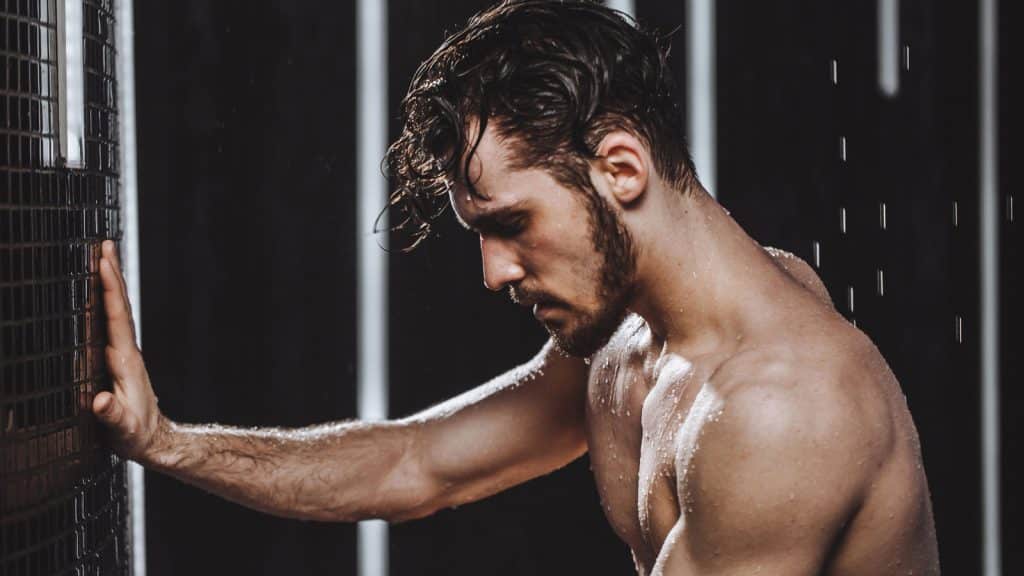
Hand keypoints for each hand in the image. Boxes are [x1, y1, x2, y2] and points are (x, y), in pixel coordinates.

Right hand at [92, 240, 165, 462]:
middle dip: (111, 274)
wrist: (154, 442)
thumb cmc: (136, 436)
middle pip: (118, 305)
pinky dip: (106, 302)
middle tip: (103, 243)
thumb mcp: (122, 429)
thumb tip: (99, 402)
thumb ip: (111, 415)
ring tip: (102, 257)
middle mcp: (127, 351)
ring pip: (115, 311)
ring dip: (110, 283)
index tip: (103, 261)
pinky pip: (110, 323)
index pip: (116, 316)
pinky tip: (98, 294)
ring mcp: (124, 353)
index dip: (110, 288)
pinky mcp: (118, 360)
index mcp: (126, 360)